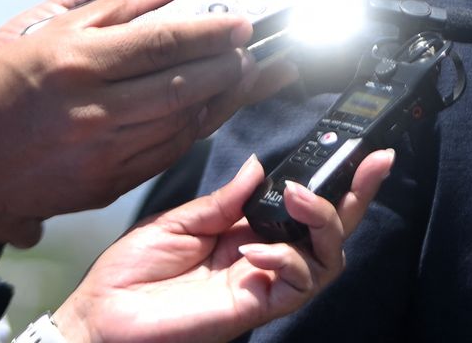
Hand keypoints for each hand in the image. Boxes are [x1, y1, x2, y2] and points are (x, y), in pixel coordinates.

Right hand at [0, 0, 257, 218]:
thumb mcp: (42, 24)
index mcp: (76, 62)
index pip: (162, 44)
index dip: (211, 33)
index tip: (242, 23)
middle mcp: (92, 110)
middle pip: (183, 86)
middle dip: (229, 66)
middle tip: (252, 49)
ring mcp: (100, 154)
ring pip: (181, 124)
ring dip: (220, 99)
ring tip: (245, 76)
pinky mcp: (104, 184)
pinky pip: (165, 155)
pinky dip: (192, 130)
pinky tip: (207, 110)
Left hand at [50, 150, 392, 342]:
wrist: (100, 317)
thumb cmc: (130, 274)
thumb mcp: (180, 221)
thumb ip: (226, 198)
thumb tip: (261, 165)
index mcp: (248, 233)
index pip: (304, 208)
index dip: (338, 183)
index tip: (363, 154)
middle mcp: (264, 258)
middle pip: (331, 231)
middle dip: (358, 196)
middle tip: (372, 164)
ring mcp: (263, 284)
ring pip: (328, 257)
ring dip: (324, 222)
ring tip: (300, 199)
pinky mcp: (255, 307)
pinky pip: (297, 285)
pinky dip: (288, 260)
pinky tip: (258, 249)